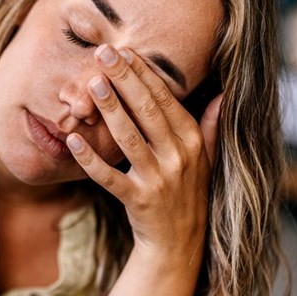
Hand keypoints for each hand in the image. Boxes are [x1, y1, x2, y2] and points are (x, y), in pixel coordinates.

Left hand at [66, 44, 221, 260]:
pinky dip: (91, 160)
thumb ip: (212, 127)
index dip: (145, 74)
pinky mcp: (138, 201)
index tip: (125, 50)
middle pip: (147, 111)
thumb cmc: (189, 195)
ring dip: (110, 109)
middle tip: (104, 54)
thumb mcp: (207, 160)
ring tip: (92, 83)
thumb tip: (223, 95)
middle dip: (125, 80)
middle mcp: (179, 157)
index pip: (166, 100)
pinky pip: (110, 177)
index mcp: (193, 141)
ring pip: (129, 138)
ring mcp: (159, 180)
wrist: (179, 245)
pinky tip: (73, 141)